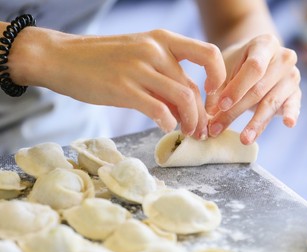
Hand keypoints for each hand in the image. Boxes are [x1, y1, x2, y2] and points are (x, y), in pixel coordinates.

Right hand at [12, 28, 225, 137]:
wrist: (62, 58)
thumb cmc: (104, 61)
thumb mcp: (140, 59)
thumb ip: (165, 79)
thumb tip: (187, 110)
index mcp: (163, 39)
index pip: (209, 54)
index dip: (218, 77)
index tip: (212, 96)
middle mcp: (155, 50)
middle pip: (194, 87)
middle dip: (202, 114)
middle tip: (201, 130)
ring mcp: (139, 68)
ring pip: (183, 98)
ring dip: (191, 121)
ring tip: (189, 133)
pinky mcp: (123, 88)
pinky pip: (158, 109)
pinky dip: (168, 122)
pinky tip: (166, 127)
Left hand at [205, 34, 300, 143]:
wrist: (258, 60)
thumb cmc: (237, 65)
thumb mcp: (224, 69)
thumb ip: (215, 89)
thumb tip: (206, 115)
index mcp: (265, 45)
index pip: (254, 68)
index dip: (237, 88)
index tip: (221, 105)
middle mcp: (284, 58)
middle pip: (260, 88)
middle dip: (236, 111)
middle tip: (218, 128)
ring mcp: (292, 76)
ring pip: (272, 102)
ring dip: (256, 123)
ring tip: (243, 139)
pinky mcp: (296, 93)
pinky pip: (293, 105)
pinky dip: (290, 114)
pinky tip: (288, 123)